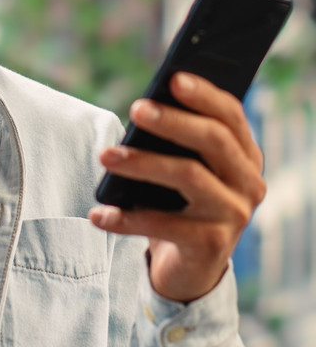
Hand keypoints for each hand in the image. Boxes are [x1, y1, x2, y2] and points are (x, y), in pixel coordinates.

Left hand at [88, 72, 266, 302]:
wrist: (188, 267)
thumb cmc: (178, 203)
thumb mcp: (181, 168)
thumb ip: (173, 142)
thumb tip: (144, 109)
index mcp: (244, 155)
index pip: (230, 115)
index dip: (204, 94)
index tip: (174, 78)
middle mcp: (248, 182)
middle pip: (213, 140)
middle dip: (172, 121)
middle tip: (135, 109)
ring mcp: (233, 215)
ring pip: (188, 176)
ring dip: (142, 163)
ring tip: (105, 156)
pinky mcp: (212, 245)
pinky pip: (164, 225)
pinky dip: (125, 218)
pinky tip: (98, 214)